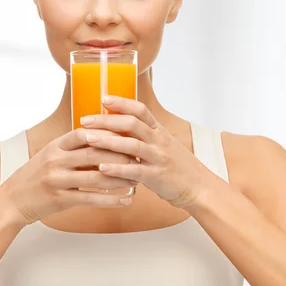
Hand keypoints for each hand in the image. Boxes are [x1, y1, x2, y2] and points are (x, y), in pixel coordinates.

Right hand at [0, 127, 136, 225]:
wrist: (12, 200)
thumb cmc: (35, 176)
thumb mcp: (51, 156)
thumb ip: (73, 148)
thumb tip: (103, 139)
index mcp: (55, 146)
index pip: (84, 133)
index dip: (107, 133)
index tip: (126, 136)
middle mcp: (55, 160)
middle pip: (93, 153)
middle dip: (119, 155)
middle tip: (138, 158)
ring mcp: (57, 180)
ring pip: (95, 177)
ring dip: (119, 179)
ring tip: (137, 180)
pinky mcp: (59, 199)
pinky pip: (90, 199)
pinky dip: (111, 200)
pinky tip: (125, 200)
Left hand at [79, 95, 212, 210]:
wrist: (200, 187)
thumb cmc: (178, 168)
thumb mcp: (164, 146)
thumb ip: (146, 137)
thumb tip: (121, 129)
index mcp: (159, 132)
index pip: (140, 110)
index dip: (122, 102)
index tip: (104, 98)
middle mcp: (159, 141)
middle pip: (131, 124)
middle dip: (106, 120)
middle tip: (85, 120)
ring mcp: (158, 158)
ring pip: (131, 145)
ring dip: (107, 141)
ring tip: (88, 139)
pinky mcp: (156, 176)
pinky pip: (135, 170)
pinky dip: (117, 169)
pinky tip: (101, 168)